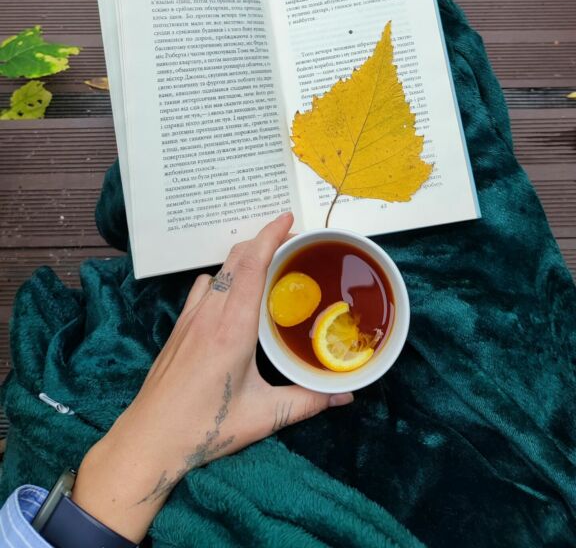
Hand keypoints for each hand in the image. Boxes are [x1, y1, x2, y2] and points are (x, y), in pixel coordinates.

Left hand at [72, 213, 352, 542]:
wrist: (150, 439)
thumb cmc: (207, 427)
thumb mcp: (264, 416)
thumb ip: (308, 401)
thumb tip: (346, 394)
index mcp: (233, 327)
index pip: (252, 265)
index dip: (270, 235)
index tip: (288, 218)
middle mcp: (210, 313)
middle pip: (235, 259)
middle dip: (262, 241)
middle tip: (290, 241)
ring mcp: (190, 318)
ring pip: (218, 271)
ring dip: (242, 259)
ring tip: (266, 268)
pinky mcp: (178, 328)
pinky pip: (203, 288)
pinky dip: (222, 279)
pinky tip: (232, 299)